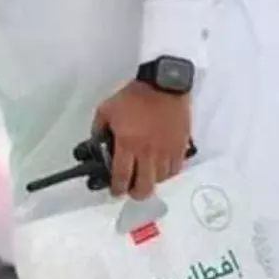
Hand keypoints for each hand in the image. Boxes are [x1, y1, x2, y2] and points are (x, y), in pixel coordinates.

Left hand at [94, 81, 191, 199]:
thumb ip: (98, 130)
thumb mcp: (106, 111)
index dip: (117, 188)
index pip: (122, 176)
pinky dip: (166, 173)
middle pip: (145, 185)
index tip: (114, 192)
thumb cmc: (133, 97)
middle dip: (135, 193)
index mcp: (128, 144)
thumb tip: (97, 144)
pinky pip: (175, 169)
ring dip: (151, 181)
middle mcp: (148, 152)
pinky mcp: (181, 146)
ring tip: (144, 177)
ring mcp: (167, 151)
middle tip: (130, 190)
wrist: (164, 85)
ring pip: (161, 179)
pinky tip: (160, 168)